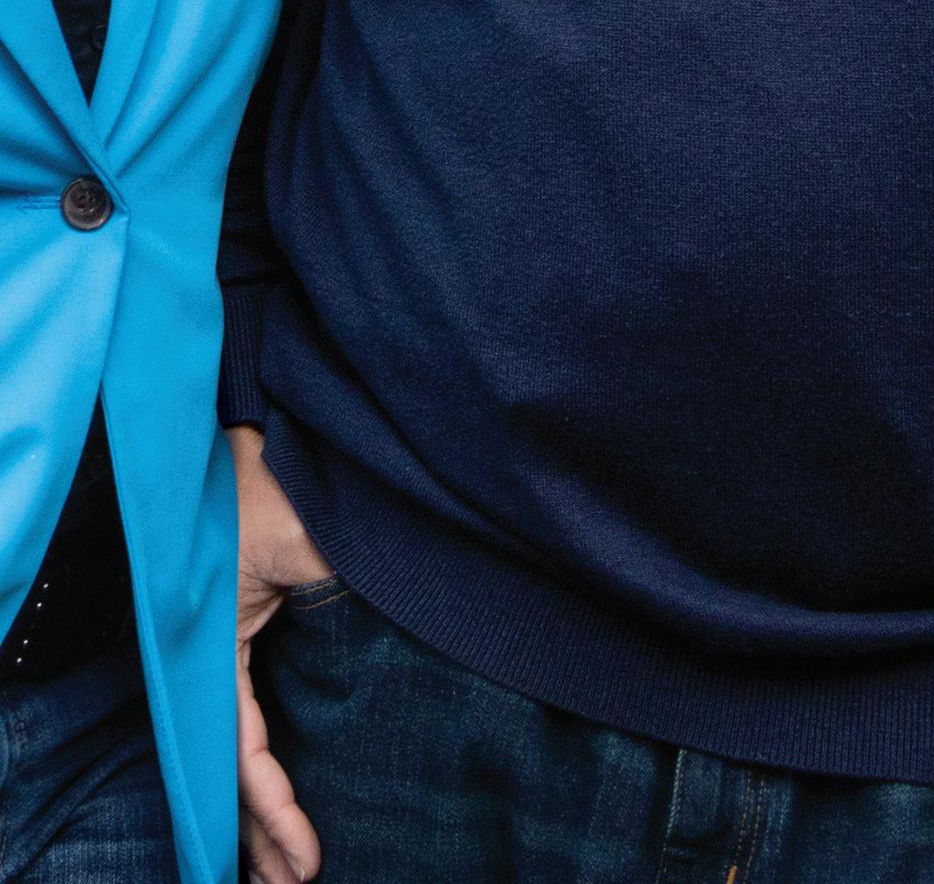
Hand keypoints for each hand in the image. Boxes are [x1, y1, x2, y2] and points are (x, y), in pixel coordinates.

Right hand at [230, 425, 330, 883]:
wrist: (276, 441)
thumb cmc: (277, 486)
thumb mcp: (302, 544)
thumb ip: (325, 592)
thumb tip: (368, 644)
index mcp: (216, 640)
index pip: (239, 745)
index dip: (269, 806)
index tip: (306, 857)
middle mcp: (219, 651)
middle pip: (233, 758)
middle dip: (259, 827)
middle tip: (294, 880)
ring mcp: (236, 643)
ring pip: (242, 740)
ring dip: (260, 803)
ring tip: (287, 865)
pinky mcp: (255, 634)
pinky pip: (256, 709)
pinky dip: (268, 756)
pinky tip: (285, 789)